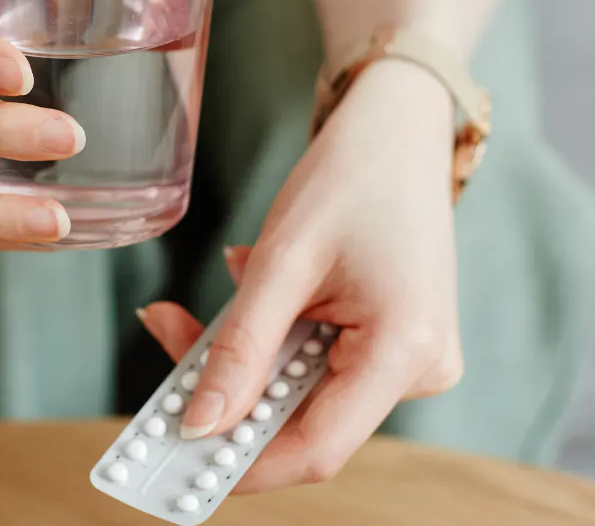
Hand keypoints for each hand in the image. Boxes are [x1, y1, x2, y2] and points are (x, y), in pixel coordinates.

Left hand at [137, 61, 464, 491]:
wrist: (399, 132)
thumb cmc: (350, 179)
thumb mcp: (281, 260)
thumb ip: (240, 348)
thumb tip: (199, 424)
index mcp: (406, 349)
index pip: (317, 448)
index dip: (241, 462)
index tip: (173, 455)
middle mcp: (423, 368)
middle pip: (305, 421)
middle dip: (231, 392)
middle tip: (171, 333)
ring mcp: (415, 361)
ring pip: (306, 392)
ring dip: (249, 355)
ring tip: (224, 286)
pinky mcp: (399, 348)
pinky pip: (322, 366)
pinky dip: (278, 338)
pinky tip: (263, 283)